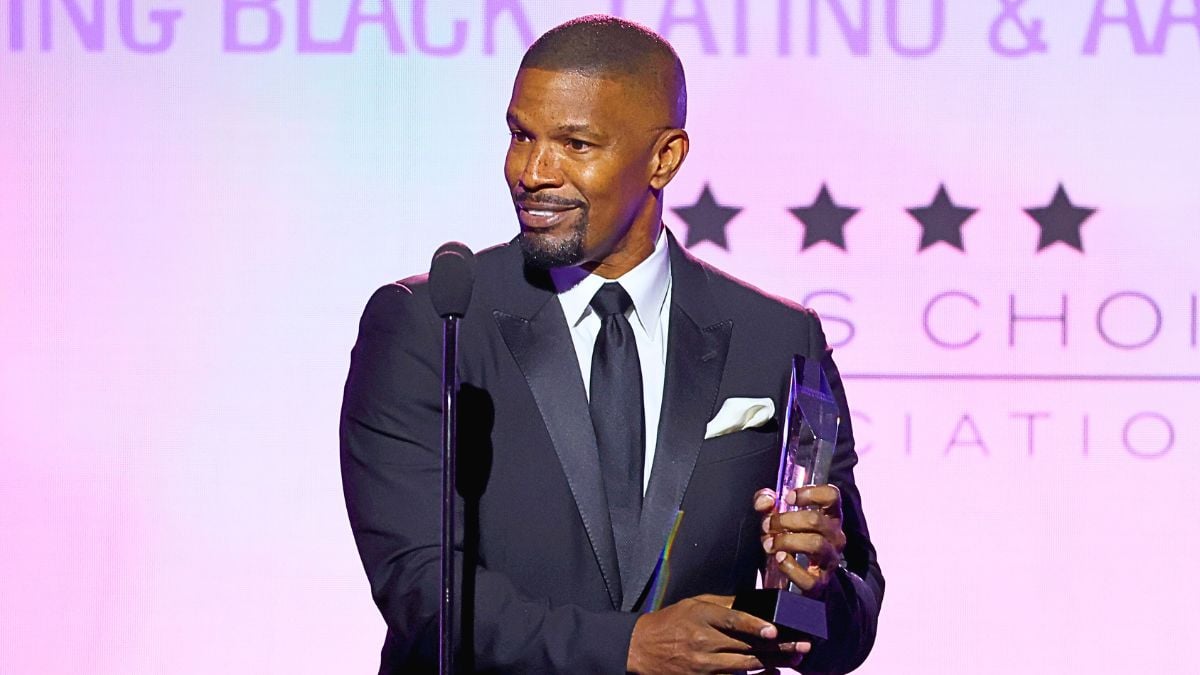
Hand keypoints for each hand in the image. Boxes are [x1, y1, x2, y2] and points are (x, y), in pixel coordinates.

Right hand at [626, 594, 807, 673]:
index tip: (774, 630)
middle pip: (746, 645)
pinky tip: (771, 672)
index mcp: (701, 616)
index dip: (753, 625)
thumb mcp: (693, 604)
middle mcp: (703, 640)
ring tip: (795, 657)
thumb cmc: (669, 623)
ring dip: (772, 662)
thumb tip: (753, 603)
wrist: (640, 649)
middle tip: (802, 645)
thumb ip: (723, 604)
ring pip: (745, 665)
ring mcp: (703, 664)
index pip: (731, 620)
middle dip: (778, 646)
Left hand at [754, 486, 846, 594]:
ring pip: (815, 544)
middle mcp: (835, 536)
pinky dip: (790, 567)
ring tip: (769, 543)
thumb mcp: (778, 516)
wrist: (796, 575)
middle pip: (816, 520)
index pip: (832, 496)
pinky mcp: (820, 582)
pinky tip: (780, 559)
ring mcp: (830, 560)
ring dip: (786, 541)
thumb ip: (768, 501)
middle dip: (786, 520)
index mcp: (829, 515)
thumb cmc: (791, 538)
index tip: (789, 497)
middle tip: (767, 524)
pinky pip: (809, 577)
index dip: (811, 493)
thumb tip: (764, 501)